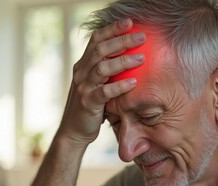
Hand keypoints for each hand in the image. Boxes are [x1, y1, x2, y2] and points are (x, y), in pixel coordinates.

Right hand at [57, 19, 145, 144]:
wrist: (74, 130)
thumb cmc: (91, 105)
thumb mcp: (96, 83)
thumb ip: (107, 69)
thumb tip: (130, 53)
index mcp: (83, 64)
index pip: (96, 39)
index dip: (112, 29)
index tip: (131, 22)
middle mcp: (81, 72)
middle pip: (101, 49)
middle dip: (122, 40)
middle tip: (142, 37)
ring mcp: (83, 87)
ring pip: (102, 68)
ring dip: (123, 61)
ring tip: (142, 58)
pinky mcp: (88, 103)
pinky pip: (104, 92)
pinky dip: (119, 86)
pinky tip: (134, 82)